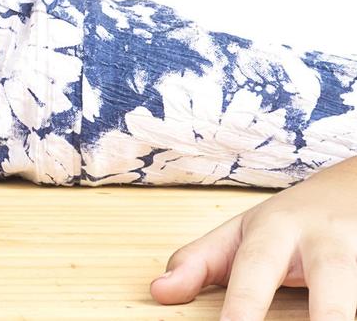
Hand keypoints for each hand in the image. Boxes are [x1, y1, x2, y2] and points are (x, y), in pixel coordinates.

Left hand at [151, 156, 356, 319]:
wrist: (349, 191)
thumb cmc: (286, 224)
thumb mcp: (238, 234)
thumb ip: (198, 263)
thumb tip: (159, 293)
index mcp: (278, 229)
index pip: (256, 269)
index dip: (245, 305)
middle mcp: (325, 241)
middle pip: (332, 275)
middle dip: (327, 315)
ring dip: (345, 315)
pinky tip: (350, 318)